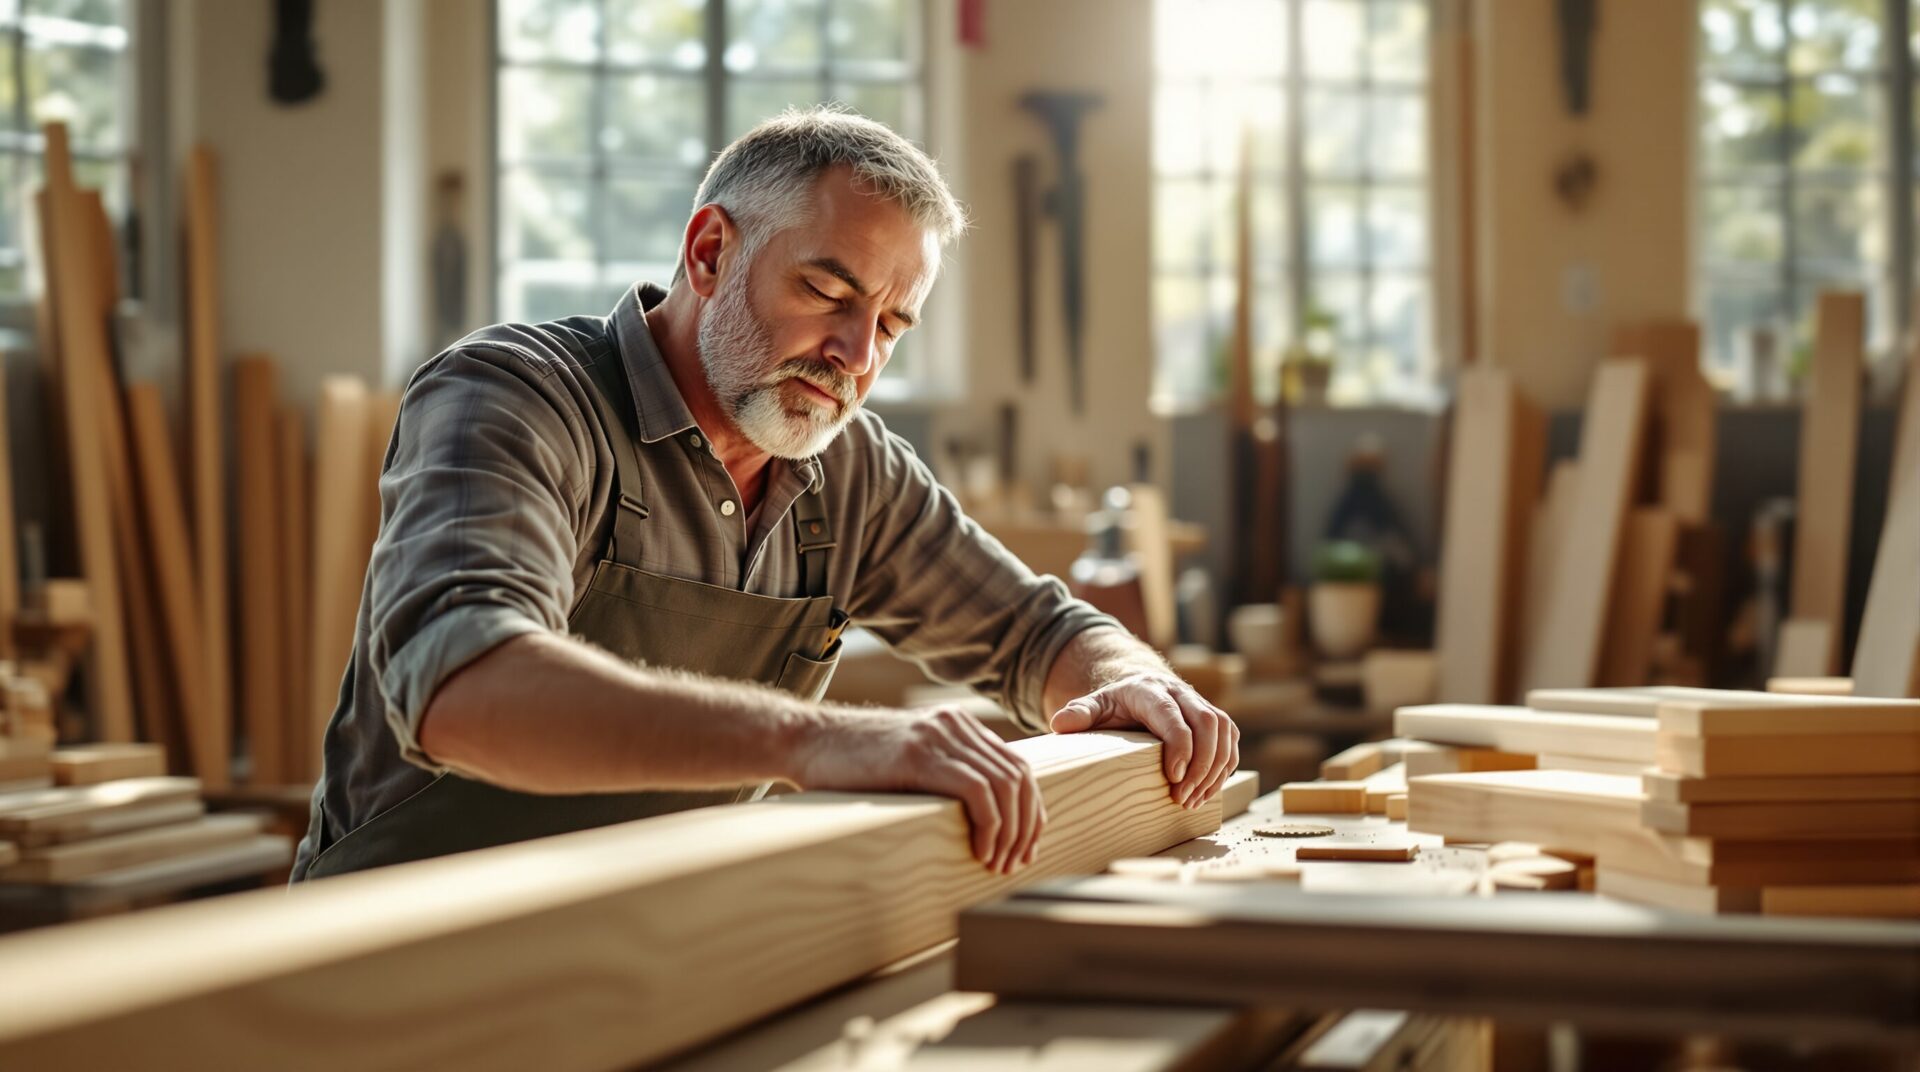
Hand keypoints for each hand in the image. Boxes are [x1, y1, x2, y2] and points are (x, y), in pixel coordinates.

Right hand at [793, 706, 1043, 874]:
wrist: (805, 741)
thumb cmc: (849, 765)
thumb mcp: (907, 763)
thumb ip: (941, 773)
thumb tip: (975, 820)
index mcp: (957, 725)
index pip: (1016, 766)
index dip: (1029, 810)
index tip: (1024, 847)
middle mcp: (955, 725)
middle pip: (1018, 777)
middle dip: (1025, 826)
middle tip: (1016, 863)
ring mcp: (938, 736)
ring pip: (1004, 785)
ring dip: (1009, 832)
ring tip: (997, 864)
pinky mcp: (918, 754)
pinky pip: (977, 791)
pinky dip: (989, 825)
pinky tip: (979, 851)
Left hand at [1049, 672, 1239, 808]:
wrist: (1140, 690)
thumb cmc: (1116, 706)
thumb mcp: (1094, 706)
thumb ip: (1079, 714)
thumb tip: (1059, 725)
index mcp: (1149, 689)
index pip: (1173, 715)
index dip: (1180, 746)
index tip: (1173, 778)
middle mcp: (1181, 693)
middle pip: (1208, 723)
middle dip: (1201, 764)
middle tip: (1183, 797)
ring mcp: (1201, 704)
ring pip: (1224, 732)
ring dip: (1214, 770)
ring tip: (1193, 800)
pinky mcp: (1216, 720)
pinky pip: (1230, 741)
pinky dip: (1224, 768)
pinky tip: (1207, 791)